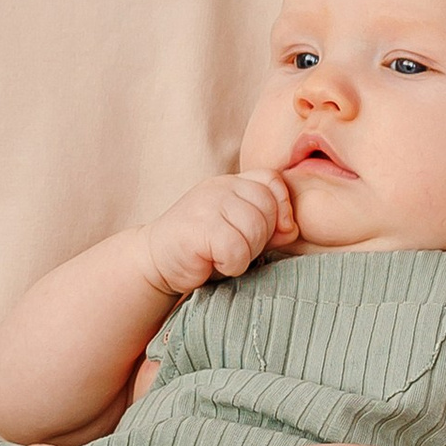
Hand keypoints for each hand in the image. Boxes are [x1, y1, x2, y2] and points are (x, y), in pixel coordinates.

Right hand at [137, 172, 297, 298]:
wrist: (154, 262)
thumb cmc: (202, 250)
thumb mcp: (240, 233)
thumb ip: (269, 227)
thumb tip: (291, 228)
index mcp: (231, 183)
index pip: (272, 180)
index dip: (281, 207)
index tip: (271, 232)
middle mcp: (219, 187)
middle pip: (268, 207)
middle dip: (262, 237)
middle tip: (238, 249)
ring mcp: (206, 204)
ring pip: (255, 228)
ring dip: (246, 253)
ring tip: (225, 257)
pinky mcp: (197, 227)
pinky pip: (236, 249)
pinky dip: (231, 265)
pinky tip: (214, 264)